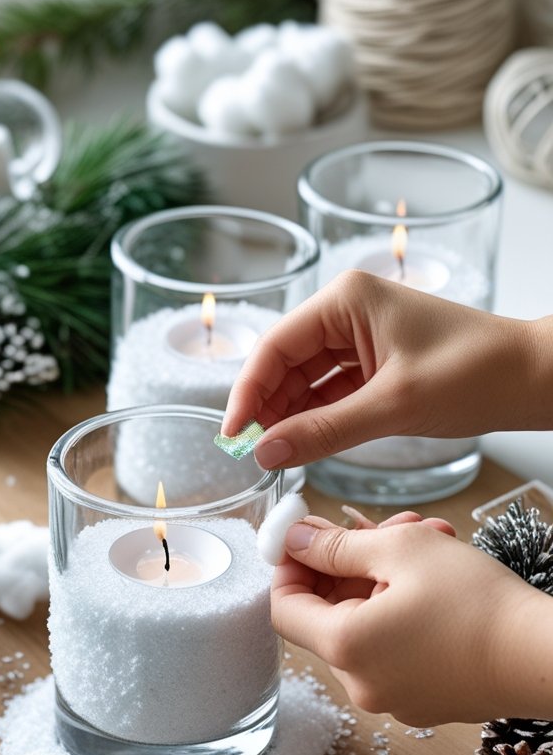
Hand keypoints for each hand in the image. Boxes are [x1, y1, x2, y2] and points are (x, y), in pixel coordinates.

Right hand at [222, 270, 540, 469]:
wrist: (533, 378)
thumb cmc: (475, 374)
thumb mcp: (392, 407)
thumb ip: (323, 431)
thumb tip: (265, 452)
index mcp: (346, 299)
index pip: (276, 346)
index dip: (248, 391)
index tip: (232, 434)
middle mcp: (347, 310)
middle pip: (286, 361)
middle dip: (268, 406)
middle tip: (252, 452)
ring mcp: (362, 335)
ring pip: (306, 378)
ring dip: (290, 414)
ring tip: (274, 454)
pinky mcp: (376, 361)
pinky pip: (332, 389)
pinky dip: (317, 416)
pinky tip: (302, 443)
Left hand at [273, 514, 552, 725]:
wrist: (546, 656)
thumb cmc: (478, 602)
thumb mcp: (400, 551)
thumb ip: (336, 545)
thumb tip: (294, 540)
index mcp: (344, 648)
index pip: (283, 606)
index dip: (290, 564)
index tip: (307, 533)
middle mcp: (360, 683)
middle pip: (328, 613)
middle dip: (350, 561)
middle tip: (385, 524)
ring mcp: (394, 698)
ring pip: (365, 624)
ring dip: (384, 576)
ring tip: (426, 538)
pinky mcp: (424, 699)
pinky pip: (394, 647)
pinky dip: (403, 608)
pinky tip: (439, 576)